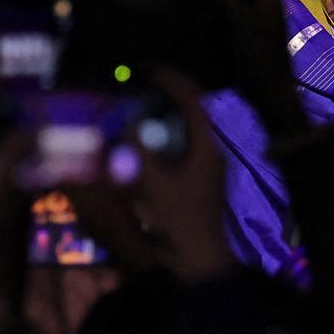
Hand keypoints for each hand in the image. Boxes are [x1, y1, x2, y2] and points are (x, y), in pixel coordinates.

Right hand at [128, 70, 233, 281]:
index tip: (147, 69)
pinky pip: (177, 150)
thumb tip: (124, 119)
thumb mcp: (152, 182)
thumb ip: (136, 148)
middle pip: (190, 112)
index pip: (193, 100)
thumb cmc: (177, 221)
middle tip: (135, 87)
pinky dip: (158, 140)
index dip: (171, 81)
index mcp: (206, 148)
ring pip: (184, 131)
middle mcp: (209, 153)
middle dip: (164, 97)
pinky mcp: (195, 182)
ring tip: (132, 109)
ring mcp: (204, 169)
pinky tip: (137, 144)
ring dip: (159, 119)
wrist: (196, 264)